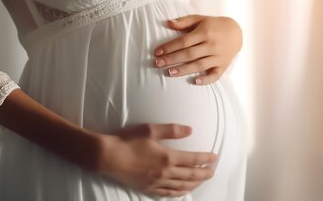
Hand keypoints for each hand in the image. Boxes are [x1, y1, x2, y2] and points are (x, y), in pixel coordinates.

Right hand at [96, 123, 217, 197]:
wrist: (108, 157)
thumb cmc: (128, 141)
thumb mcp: (150, 130)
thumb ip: (172, 130)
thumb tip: (190, 130)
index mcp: (167, 157)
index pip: (193, 160)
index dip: (205, 159)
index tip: (214, 158)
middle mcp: (165, 172)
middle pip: (190, 175)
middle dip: (203, 173)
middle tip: (212, 172)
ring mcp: (157, 182)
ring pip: (181, 186)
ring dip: (194, 184)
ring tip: (201, 181)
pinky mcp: (148, 188)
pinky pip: (168, 193)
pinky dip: (179, 192)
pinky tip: (182, 191)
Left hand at [153, 15, 242, 84]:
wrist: (236, 32)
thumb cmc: (213, 25)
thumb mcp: (199, 19)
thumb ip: (184, 21)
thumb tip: (167, 23)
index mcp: (204, 32)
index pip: (183, 41)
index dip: (169, 47)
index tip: (157, 52)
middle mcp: (211, 44)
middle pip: (189, 54)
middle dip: (172, 59)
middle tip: (157, 63)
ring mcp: (218, 56)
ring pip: (199, 65)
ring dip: (184, 70)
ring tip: (169, 72)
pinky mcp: (223, 65)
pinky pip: (215, 75)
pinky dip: (206, 79)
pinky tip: (195, 81)